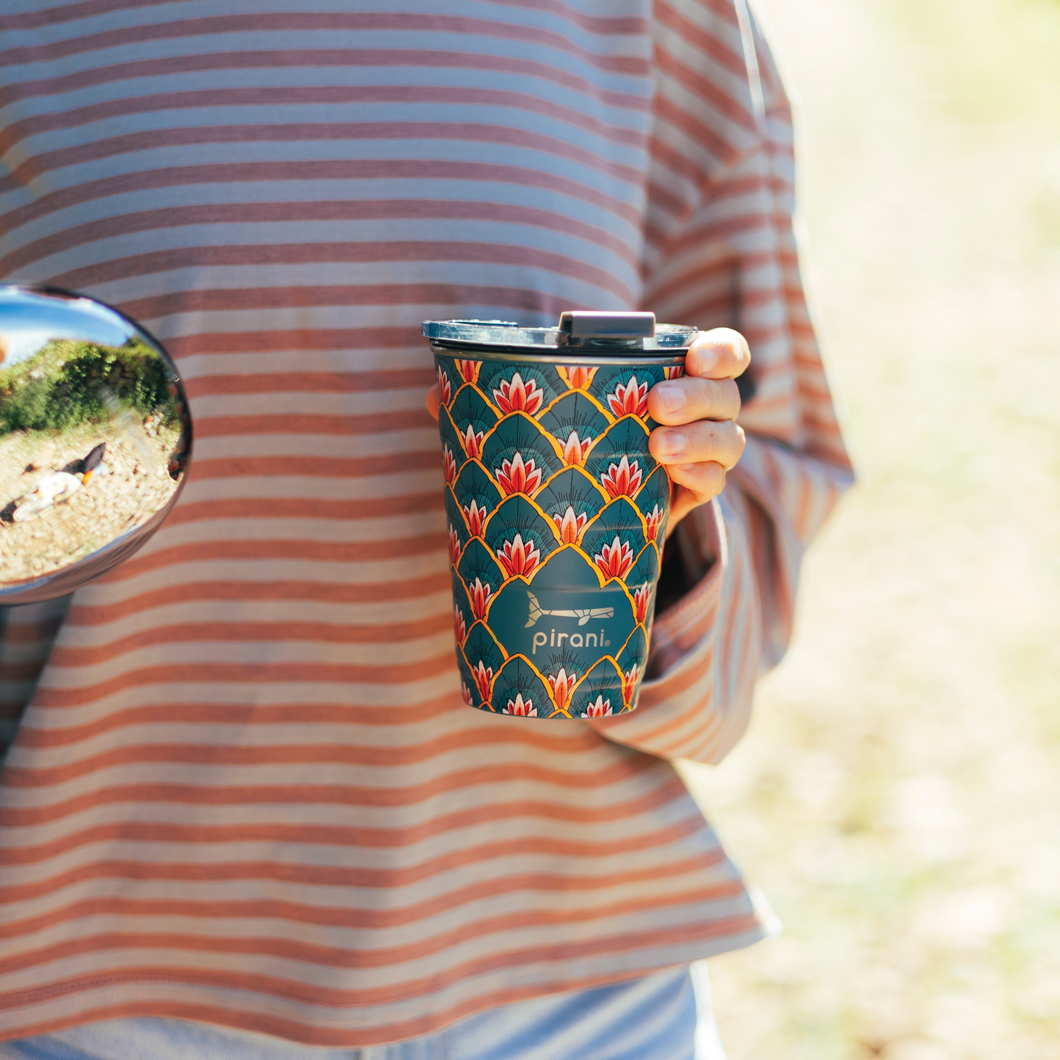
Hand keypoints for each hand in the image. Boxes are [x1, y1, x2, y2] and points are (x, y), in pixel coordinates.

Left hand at [424, 326, 749, 530]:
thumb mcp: (544, 412)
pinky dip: (698, 479)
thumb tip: (435, 396)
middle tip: (654, 406)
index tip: (694, 354)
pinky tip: (670, 480)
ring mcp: (698, 456)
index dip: (720, 350)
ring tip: (655, 447)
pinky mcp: (690, 496)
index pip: (720, 353)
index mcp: (668, 376)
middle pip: (726, 396)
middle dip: (698, 396)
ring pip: (728, 441)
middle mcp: (696, 413)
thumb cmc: (569, 438)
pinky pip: (713, 485)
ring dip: (699, 441)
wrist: (586, 509)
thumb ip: (497, 398)